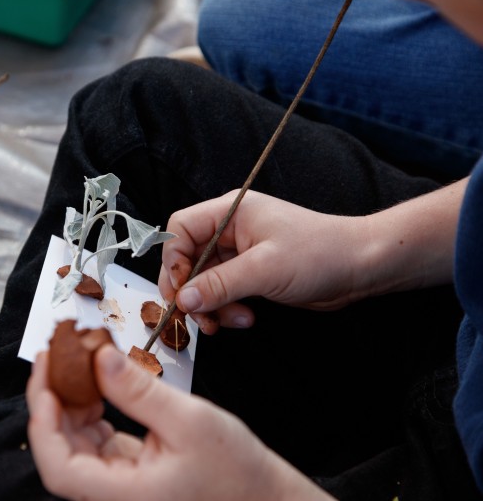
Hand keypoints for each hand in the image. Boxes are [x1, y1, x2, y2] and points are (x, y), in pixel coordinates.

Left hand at [26, 345, 332, 500]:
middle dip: (54, 401)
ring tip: (77, 362)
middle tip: (56, 356)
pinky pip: (97, 442)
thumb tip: (100, 358)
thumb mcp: (189, 421)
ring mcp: (119, 486)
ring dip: (72, 403)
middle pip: (61, 451)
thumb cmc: (236, 471)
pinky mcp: (128, 473)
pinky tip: (99, 383)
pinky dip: (93, 411)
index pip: (58, 466)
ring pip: (76, 445)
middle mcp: (114, 495)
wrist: (262, 496)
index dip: (43, 420)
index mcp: (123, 494)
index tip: (46, 376)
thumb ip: (140, 391)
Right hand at [158, 190, 367, 333]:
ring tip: (229, 322)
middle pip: (188, 259)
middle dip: (191, 291)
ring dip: (211, 306)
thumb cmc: (320, 253)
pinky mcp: (251, 274)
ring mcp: (240, 253)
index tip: (181, 289)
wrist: (361, 267)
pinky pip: (223, 292)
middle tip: (195, 316)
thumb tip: (183, 299)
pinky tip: (245, 319)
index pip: (181, 230)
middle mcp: (230, 230)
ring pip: (204, 281)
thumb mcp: (264, 269)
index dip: (173, 260)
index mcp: (230, 212)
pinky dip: (227, 308)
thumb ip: (219, 284)